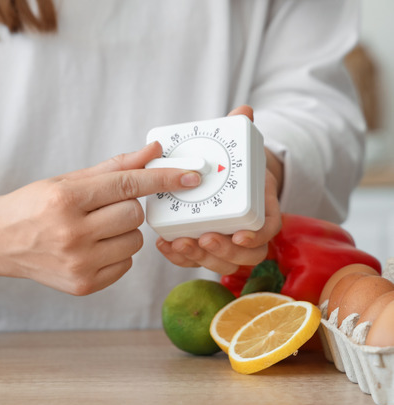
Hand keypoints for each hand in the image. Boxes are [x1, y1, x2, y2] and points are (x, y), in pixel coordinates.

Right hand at [0, 141, 201, 294]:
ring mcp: (77, 263)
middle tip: (101, 208)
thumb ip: (114, 168)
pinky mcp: (83, 285)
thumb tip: (153, 150)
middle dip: (126, 207)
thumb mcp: (67, 181)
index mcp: (64, 200)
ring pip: (134, 241)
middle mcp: (71, 233)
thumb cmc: (34, 206)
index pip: (126, 185)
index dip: (162, 178)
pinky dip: (116, 254)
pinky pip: (125, 265)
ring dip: (123, 232)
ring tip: (94, 230)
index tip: (190, 175)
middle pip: (133, 214)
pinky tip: (91, 249)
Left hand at [155, 105, 282, 274]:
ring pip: (224, 264)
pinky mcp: (205, 247)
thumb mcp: (238, 146)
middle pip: (247, 255)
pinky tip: (165, 245)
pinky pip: (197, 261)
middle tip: (204, 239)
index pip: (269, 228)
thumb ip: (240, 130)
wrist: (223, 176)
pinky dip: (181, 258)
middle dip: (225, 252)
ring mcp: (227, 242)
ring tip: (181, 244)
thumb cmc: (232, 164)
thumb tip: (244, 111)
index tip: (239, 235)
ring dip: (202, 259)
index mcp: (262, 206)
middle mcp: (247, 229)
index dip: (257, 236)